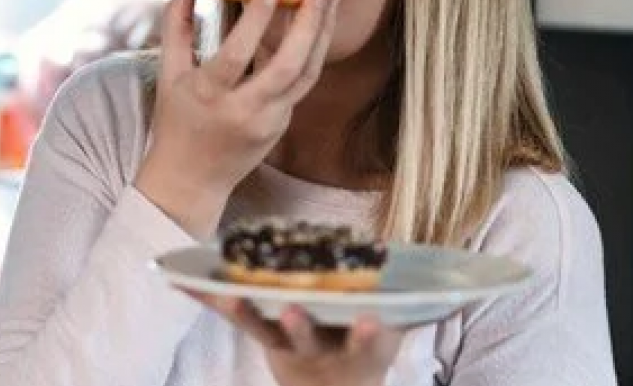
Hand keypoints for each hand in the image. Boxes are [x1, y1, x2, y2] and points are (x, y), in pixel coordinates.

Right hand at [134, 0, 338, 236]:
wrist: (191, 180)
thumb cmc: (175, 121)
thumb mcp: (168, 73)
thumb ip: (177, 24)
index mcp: (209, 95)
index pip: (237, 55)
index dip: (256, 22)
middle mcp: (244, 110)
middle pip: (286, 67)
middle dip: (308, 25)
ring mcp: (269, 121)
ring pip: (306, 76)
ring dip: (322, 36)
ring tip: (330, 2)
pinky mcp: (283, 125)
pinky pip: (300, 84)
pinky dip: (310, 53)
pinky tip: (315, 27)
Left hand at [185, 293, 402, 385]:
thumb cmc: (364, 348)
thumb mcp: (392, 336)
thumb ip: (411, 313)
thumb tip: (455, 295)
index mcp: (357, 352)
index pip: (368, 346)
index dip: (369, 336)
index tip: (373, 321)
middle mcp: (317, 350)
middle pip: (306, 341)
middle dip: (300, 326)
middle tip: (293, 309)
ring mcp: (283, 343)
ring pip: (262, 329)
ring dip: (243, 312)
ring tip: (228, 297)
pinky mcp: (258, 332)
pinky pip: (229, 314)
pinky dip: (205, 297)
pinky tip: (177, 280)